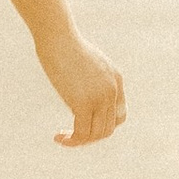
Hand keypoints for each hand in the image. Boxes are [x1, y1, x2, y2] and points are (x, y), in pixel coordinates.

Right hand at [41, 31, 125, 149]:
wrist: (58, 38)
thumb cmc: (65, 45)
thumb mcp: (85, 61)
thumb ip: (90, 77)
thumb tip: (80, 88)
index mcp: (116, 80)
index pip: (119, 115)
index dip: (104, 126)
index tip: (85, 125)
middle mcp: (113, 90)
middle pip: (109, 128)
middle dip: (90, 136)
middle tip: (71, 134)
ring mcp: (100, 97)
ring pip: (97, 134)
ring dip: (80, 141)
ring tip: (63, 138)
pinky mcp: (84, 103)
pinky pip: (82, 133)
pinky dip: (72, 141)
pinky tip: (59, 138)